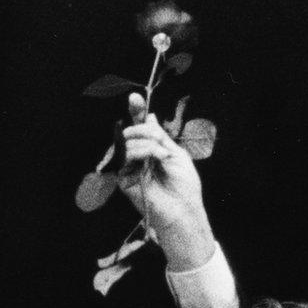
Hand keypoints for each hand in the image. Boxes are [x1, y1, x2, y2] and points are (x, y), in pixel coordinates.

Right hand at [118, 92, 214, 271]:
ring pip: (129, 141)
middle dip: (146, 131)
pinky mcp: (123, 178)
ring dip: (148, 143)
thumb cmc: (185, 186)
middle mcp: (138, 157)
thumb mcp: (176, 154)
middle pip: (133, 131)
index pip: (140, 128)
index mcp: (152, 150)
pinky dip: (142, 151)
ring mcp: (129, 167)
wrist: (183, 209)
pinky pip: (126, 154)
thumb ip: (160, 136)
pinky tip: (156, 158)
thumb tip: (149, 117)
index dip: (136, 112)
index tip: (135, 98)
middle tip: (161, 144)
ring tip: (163, 156)